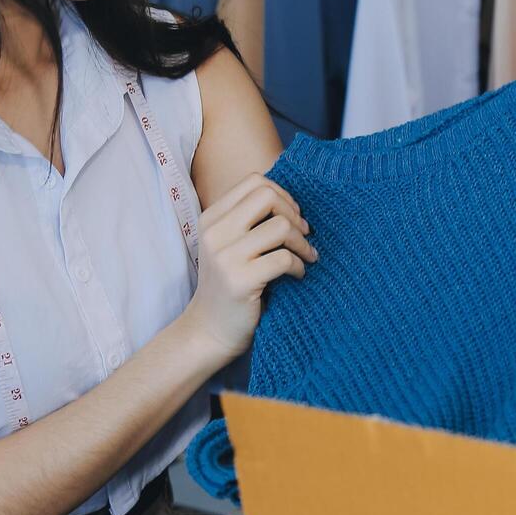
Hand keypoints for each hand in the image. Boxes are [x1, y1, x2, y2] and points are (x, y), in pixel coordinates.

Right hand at [180, 173, 316, 357]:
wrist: (209, 332)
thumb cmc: (229, 288)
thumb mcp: (229, 247)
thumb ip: (249, 222)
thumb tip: (292, 202)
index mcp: (211, 219)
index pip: (254, 182)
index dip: (282, 195)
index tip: (292, 217)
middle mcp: (214, 233)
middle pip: (267, 196)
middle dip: (294, 214)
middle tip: (304, 235)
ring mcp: (225, 257)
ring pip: (280, 226)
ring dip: (302, 242)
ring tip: (306, 257)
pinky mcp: (240, 281)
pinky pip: (284, 259)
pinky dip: (299, 266)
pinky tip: (298, 276)